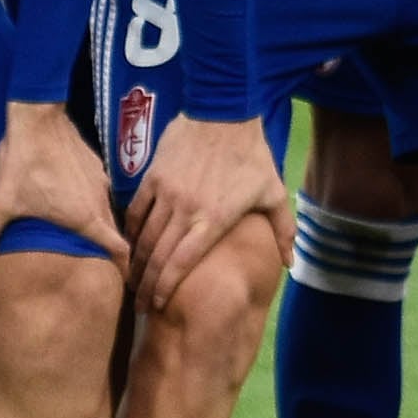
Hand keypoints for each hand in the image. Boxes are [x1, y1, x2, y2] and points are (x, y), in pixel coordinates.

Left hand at [0, 100, 130, 276]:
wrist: (37, 115)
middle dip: (107, 249)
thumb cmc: (24, 162)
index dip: (124, 266)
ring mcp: (99, 179)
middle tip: (96, 263)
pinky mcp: (93, 163)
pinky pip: (97, 190)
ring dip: (97, 222)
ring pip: (105, 209)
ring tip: (80, 233)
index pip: (119, 248)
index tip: (122, 278)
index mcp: (85, 216)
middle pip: (112, 231)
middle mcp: (99, 199)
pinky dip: (90, 201)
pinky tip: (70, 200)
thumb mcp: (3, 201)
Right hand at [127, 109, 288, 315]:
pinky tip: (127, 244)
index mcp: (213, 220)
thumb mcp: (274, 193)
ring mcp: (166, 193)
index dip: (166, 287)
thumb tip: (290, 263)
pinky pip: (135, 210)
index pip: (181, 262)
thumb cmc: (252, 155)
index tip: (157, 305)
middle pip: (158, 256)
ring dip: (135, 262)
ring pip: (143, 236)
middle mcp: (185, 211)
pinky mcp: (153, 176)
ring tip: (131, 280)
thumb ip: (282, 231)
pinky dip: (130, 230)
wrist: (224, 111)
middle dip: (146, 284)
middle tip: (140, 305)